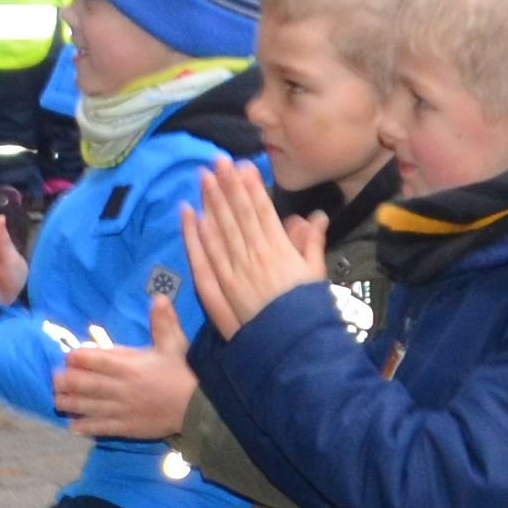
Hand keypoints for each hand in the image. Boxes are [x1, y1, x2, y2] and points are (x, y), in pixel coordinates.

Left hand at [54, 291, 200, 438]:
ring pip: (88, 406)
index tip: (68, 357)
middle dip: (66, 381)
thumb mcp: (174, 344)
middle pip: (85, 384)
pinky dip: (86, 427)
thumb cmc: (184, 373)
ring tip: (57, 401)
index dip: (78, 358)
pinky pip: (102, 428)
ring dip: (70, 403)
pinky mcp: (127, 427)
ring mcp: (122, 410)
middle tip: (54, 379)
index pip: (95, 360)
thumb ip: (163, 322)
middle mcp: (121, 388)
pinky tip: (72, 427)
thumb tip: (158, 297)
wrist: (199, 408)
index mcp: (129, 366)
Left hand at [178, 161, 325, 337]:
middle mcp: (254, 255)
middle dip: (227, 185)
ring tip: (202, 177)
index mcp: (280, 250)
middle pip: (237, 214)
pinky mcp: (218, 289)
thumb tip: (317, 216)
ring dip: (210, 201)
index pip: (262, 211)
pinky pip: (205, 258)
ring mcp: (234, 271)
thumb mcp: (315, 274)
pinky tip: (190, 215)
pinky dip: (196, 236)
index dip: (251, 186)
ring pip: (219, 230)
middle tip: (216, 160)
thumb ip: (312, 243)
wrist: (291, 347)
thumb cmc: (306, 311)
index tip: (242, 165)